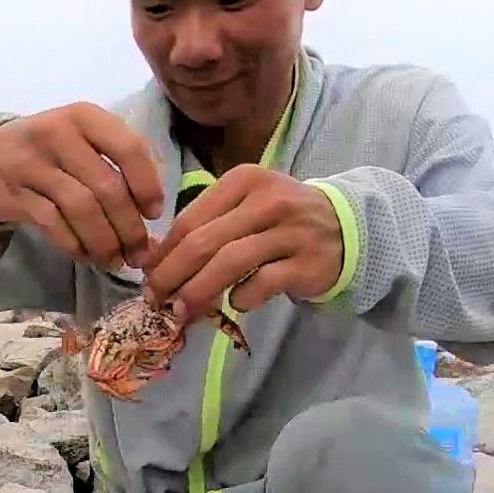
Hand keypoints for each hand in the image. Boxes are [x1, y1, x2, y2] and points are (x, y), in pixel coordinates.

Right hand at [0, 102, 165, 270]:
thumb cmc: (53, 150)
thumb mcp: (85, 138)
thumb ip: (119, 162)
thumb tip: (153, 213)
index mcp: (85, 116)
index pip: (129, 148)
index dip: (148, 185)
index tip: (154, 213)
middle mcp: (57, 134)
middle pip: (107, 187)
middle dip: (129, 228)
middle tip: (140, 254)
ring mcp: (31, 164)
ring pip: (81, 210)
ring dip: (104, 242)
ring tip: (116, 260)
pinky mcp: (13, 194)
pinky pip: (54, 226)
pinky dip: (76, 245)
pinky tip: (87, 256)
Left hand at [142, 165, 343, 321]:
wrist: (346, 227)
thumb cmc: (282, 219)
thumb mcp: (246, 205)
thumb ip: (207, 225)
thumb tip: (157, 261)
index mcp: (243, 180)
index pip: (190, 219)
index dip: (163, 253)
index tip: (147, 277)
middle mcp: (267, 200)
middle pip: (203, 242)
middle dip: (171, 275)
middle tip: (155, 300)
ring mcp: (290, 231)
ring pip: (228, 263)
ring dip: (197, 292)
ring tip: (182, 312)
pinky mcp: (306, 262)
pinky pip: (262, 284)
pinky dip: (242, 298)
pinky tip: (236, 304)